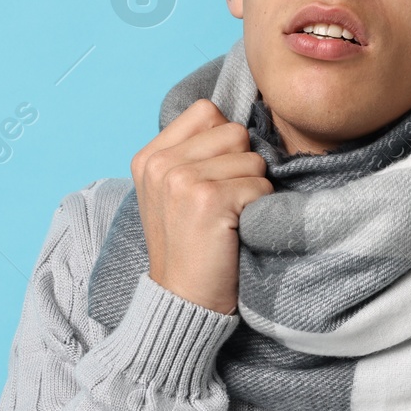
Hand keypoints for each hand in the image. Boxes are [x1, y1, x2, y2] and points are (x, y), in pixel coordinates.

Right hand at [131, 98, 271, 314]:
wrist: (183, 299)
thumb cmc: (189, 246)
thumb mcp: (174, 193)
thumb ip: (195, 153)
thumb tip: (243, 118)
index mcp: (149, 157)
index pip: (207, 111)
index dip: (225, 141)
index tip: (216, 177)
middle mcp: (160, 164)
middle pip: (235, 131)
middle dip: (242, 165)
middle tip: (225, 203)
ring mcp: (181, 180)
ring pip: (252, 158)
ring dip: (253, 189)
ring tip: (229, 217)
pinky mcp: (208, 199)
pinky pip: (260, 184)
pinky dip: (259, 208)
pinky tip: (236, 229)